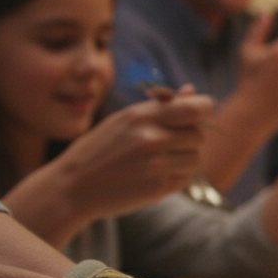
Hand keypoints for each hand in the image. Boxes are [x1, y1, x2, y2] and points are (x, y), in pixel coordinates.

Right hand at [52, 90, 212, 218]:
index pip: (195, 108)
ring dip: (184, 160)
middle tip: (169, 144)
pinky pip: (184, 178)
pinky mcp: (157, 187)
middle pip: (199, 135)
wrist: (72, 186)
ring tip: (157, 161)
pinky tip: (152, 176)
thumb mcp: (124, 120)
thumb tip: (192, 90)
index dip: (204, 109)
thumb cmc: (101, 149)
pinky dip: (175, 177)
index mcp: (141, 116)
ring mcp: (155, 165)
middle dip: (190, 139)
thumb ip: (160, 106)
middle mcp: (151, 138)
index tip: (201, 113)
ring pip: (195, 158)